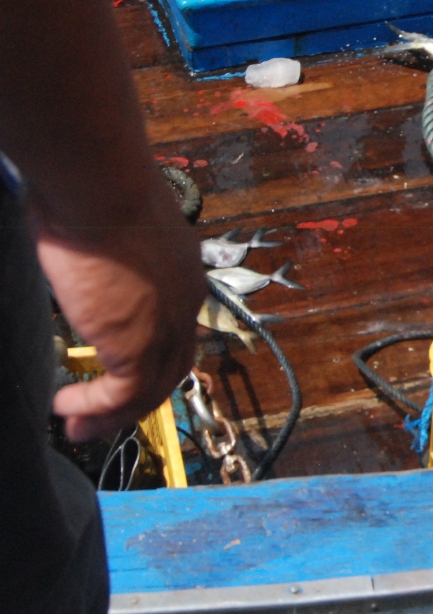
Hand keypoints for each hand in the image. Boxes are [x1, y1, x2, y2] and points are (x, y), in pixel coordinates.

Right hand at [46, 183, 205, 441]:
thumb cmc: (96, 189)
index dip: (150, 353)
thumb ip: (104, 247)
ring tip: (78, 425)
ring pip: (152, 386)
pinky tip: (67, 407)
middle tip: (99, 413)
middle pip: (171, 363)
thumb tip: (75, 241)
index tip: (116, 370)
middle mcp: (184, 300)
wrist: (101, 188)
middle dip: (137, 394)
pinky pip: (124, 393)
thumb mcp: (110, 225)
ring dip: (114, 412)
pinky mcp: (139, 344)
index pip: (175, 326)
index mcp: (182, 271)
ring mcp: (167, 325)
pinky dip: (98, 408)